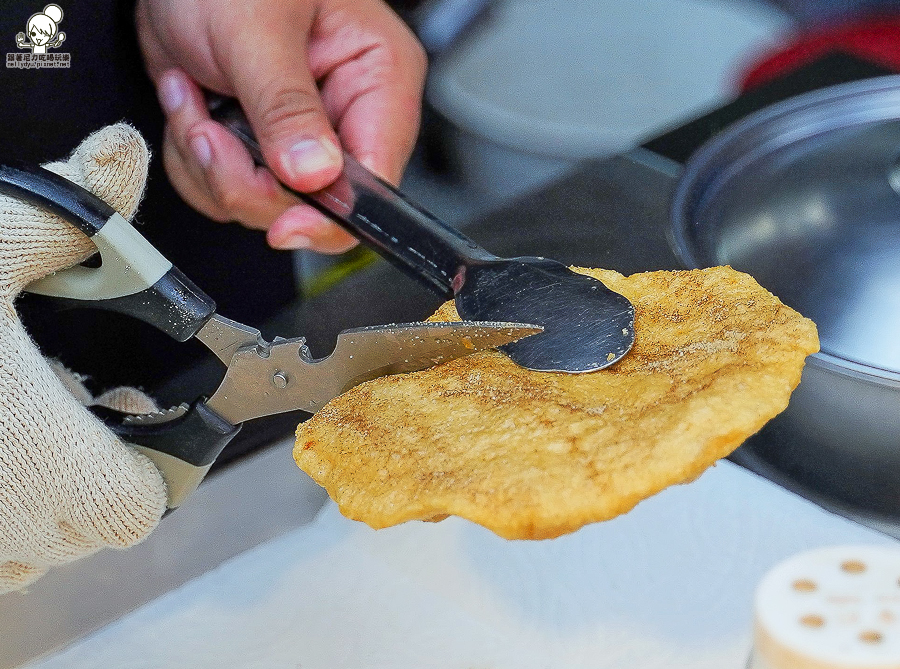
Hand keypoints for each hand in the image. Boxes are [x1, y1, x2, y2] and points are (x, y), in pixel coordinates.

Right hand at [0, 125, 166, 592]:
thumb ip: (70, 210)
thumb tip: (122, 151)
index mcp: (27, 447)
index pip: (133, 507)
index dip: (149, 475)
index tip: (143, 440)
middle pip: (83, 534)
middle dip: (95, 486)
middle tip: (80, 429)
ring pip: (24, 560)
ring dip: (39, 516)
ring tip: (22, 446)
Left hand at [136, 0, 427, 253]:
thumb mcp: (256, 30)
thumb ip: (286, 106)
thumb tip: (314, 176)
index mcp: (378, 77)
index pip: (376, 181)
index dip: (330, 214)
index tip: (283, 222)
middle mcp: (346, 114)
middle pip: (313, 205)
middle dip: (245, 177)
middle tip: (211, 127)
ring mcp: (300, 134)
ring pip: (262, 203)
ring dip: (210, 162)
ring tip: (195, 97)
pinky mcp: (259, 143)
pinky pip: (227, 189)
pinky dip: (194, 157)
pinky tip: (191, 102)